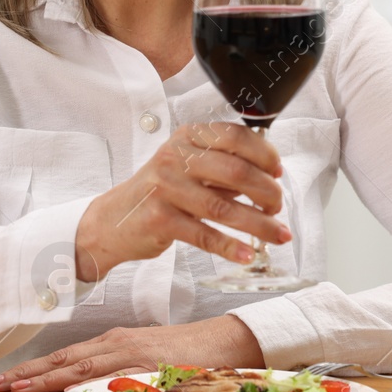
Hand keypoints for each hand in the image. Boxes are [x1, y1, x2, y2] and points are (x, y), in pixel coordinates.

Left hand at [0, 314, 266, 391]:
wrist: (224, 342)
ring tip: (16, 389)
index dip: (33, 369)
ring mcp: (130, 354)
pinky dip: (85, 382)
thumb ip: (118, 370)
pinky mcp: (147, 364)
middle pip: (63, 360)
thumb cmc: (188, 353)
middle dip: (26, 374)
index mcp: (114, 343)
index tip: (6, 380)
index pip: (65, 357)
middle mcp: (116, 344)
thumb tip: (88, 388)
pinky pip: (110, 375)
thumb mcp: (146, 358)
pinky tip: (64, 390)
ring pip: (78, 366)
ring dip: (45, 378)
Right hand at [73, 121, 288, 281]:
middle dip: (267, 192)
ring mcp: (165, 188)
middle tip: (277, 208)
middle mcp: (175, 157)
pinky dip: (230, 247)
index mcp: (187, 138)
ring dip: (258, 224)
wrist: (113, 220)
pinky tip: (246, 254)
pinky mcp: (160, 219)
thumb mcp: (188, 167)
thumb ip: (223, 167)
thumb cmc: (159, 193)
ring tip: (277, 234)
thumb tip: (269, 176)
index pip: (235, 136)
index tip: (278, 173)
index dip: (265, 154)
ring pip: (224, 207)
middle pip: (236, 171)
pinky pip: (204, 234)